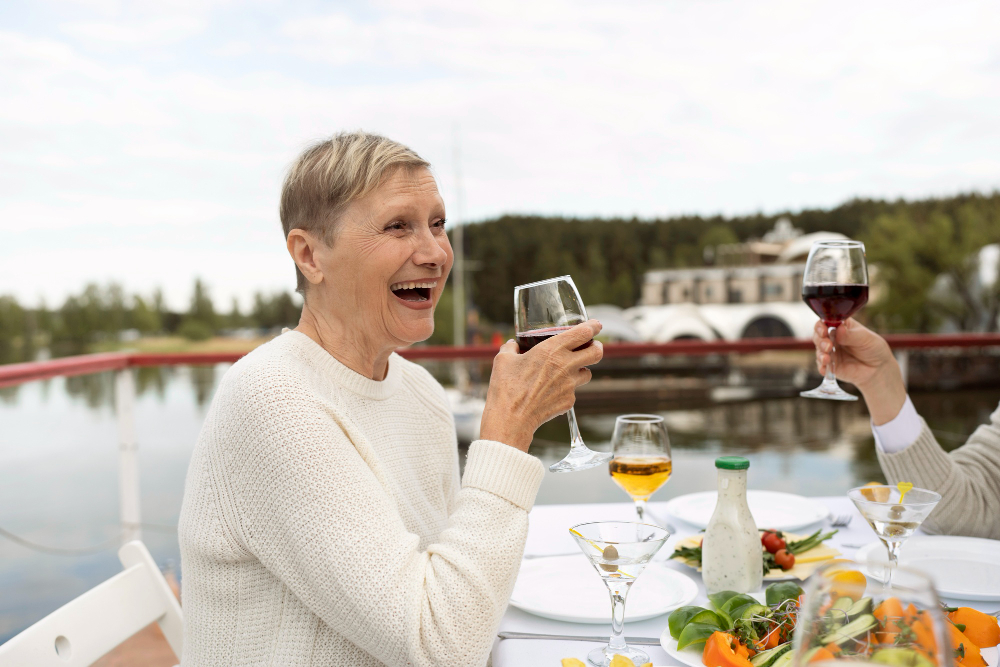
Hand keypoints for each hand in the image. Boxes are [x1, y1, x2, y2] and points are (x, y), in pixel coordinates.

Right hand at [480, 320, 603, 451]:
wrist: (511, 419)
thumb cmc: (506, 388)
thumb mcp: (503, 360)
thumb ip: (511, 348)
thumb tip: (512, 345)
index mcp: (552, 350)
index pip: (583, 333)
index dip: (593, 326)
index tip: (596, 325)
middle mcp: (566, 366)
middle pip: (597, 352)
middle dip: (597, 347)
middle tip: (592, 346)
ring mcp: (570, 385)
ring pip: (588, 373)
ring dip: (581, 369)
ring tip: (568, 370)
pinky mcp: (569, 401)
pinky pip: (573, 392)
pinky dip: (566, 389)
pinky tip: (552, 391)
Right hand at [813, 318, 905, 423]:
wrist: (879, 369)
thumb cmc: (874, 349)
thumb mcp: (866, 338)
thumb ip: (851, 335)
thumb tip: (839, 329)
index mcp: (841, 326)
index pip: (826, 321)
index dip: (822, 325)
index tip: (823, 329)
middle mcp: (833, 338)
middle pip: (818, 335)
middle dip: (820, 340)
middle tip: (828, 345)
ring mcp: (831, 352)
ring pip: (819, 350)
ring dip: (821, 353)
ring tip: (827, 358)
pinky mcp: (831, 366)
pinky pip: (822, 366)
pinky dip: (822, 366)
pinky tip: (825, 368)